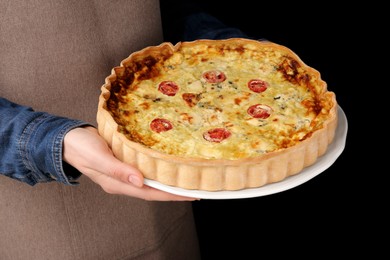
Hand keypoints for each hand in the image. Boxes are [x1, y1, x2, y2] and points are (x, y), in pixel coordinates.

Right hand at [63, 126, 198, 200]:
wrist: (67, 139)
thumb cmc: (81, 147)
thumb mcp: (99, 158)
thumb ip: (118, 170)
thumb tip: (140, 182)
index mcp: (117, 184)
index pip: (150, 193)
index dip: (171, 195)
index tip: (190, 194)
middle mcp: (123, 181)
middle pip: (153, 189)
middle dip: (174, 190)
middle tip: (196, 187)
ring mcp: (123, 173)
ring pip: (150, 180)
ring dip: (167, 180)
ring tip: (186, 177)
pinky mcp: (123, 162)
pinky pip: (144, 169)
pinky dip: (157, 168)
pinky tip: (166, 163)